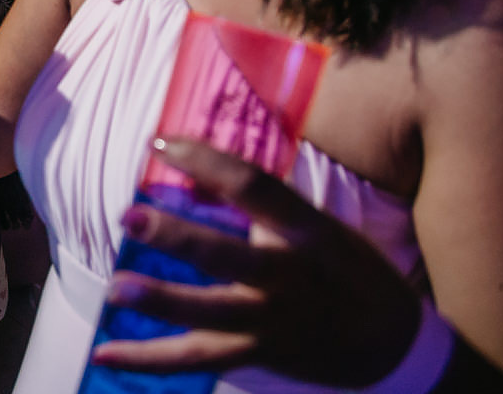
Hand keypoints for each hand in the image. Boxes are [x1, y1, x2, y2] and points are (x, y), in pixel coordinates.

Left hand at [91, 139, 421, 386]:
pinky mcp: (259, 355)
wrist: (397, 346)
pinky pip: (198, 359)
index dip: (206, 161)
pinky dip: (149, 359)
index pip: (254, 186)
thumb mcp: (319, 227)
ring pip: (211, 315)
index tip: (160, 142)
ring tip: (115, 289)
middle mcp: (290, 275)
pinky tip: (106, 354)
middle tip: (128, 217)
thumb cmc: (346, 269)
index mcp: (306, 230)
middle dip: (179, 239)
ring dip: (161, 301)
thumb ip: (266, 204)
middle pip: (230, 257)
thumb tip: (196, 166)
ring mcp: (274, 320)